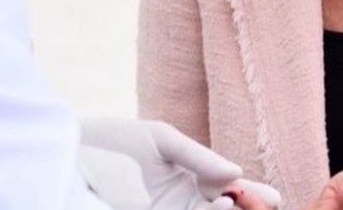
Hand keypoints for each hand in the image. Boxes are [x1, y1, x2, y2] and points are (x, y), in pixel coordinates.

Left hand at [80, 117, 281, 209]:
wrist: (70, 153)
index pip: (231, 193)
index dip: (255, 196)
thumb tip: (237, 175)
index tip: (272, 197)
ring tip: (230, 203)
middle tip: (257, 202)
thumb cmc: (114, 140)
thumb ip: (198, 157)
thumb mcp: (159, 140)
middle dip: (246, 209)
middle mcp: (185, 205)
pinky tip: (217, 206)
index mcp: (192, 182)